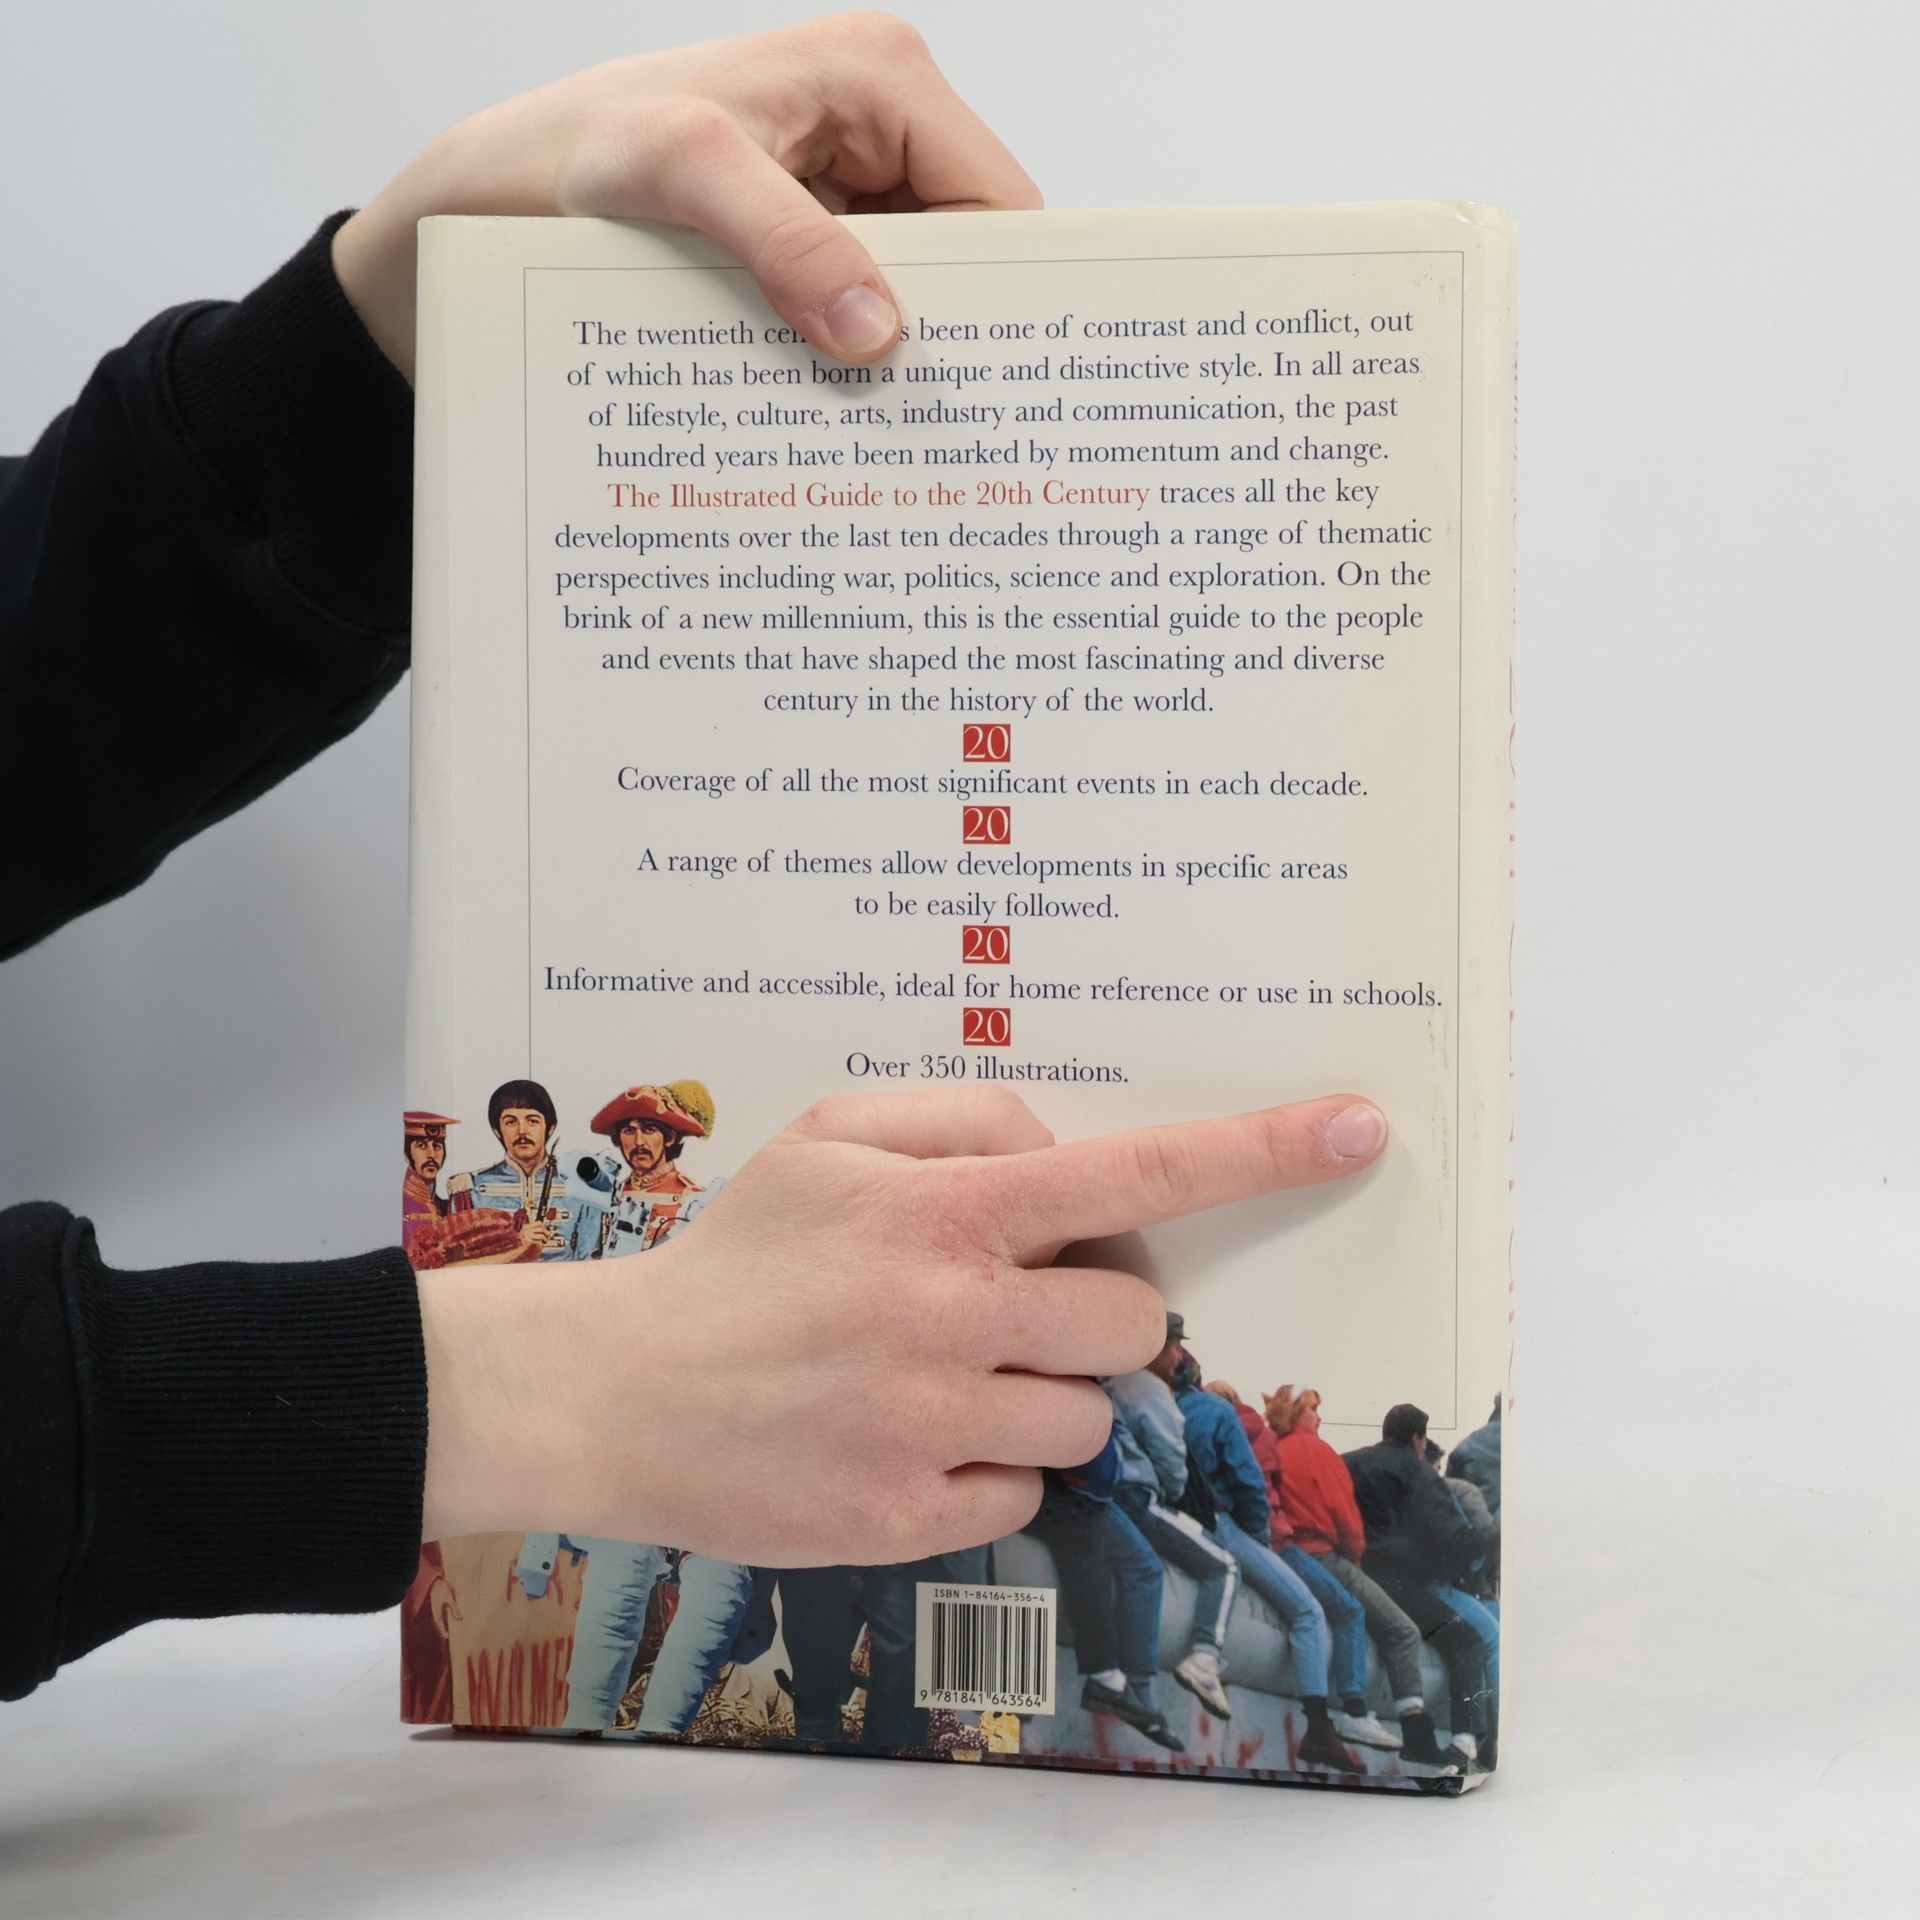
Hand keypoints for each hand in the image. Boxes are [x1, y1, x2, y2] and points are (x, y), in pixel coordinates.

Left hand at [331, 12, 1039, 378]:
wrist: (481, 204)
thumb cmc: (567, 153)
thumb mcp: (676, 174)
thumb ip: (785, 240)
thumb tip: (881, 335)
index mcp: (877, 77)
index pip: (1000, 201)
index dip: (1010, 296)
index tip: (1003, 394)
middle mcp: (873, 130)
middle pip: (966, 257)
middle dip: (957, 339)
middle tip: (948, 441)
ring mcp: (840, 197)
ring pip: (914, 300)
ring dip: (900, 369)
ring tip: (894, 447)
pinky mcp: (802, 252)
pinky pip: (856, 319)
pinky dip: (850, 372)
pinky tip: (838, 422)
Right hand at [416, 1085, 1387, 1565]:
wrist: (620, 1394)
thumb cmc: (734, 1255)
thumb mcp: (828, 1138)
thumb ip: (959, 1121)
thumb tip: (1059, 1152)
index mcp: (948, 1212)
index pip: (1138, 1173)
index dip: (1260, 1150)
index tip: (1358, 1126)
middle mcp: (960, 1317)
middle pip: (1135, 1322)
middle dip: (1098, 1313)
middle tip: (1013, 1305)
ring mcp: (941, 1425)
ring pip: (1091, 1419)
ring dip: (1043, 1394)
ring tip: (941, 1373)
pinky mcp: (916, 1516)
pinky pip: (1027, 1494)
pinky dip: (992, 1466)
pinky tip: (908, 1435)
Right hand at [427, 1576, 460, 1637]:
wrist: (435, 1578)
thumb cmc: (442, 1588)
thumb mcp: (450, 1599)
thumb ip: (455, 1609)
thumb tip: (460, 1619)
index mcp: (437, 1611)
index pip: (440, 1624)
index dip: (443, 1630)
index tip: (446, 1636)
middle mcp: (435, 1610)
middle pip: (439, 1621)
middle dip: (442, 1628)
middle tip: (446, 1634)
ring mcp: (435, 1605)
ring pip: (439, 1616)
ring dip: (442, 1621)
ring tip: (446, 1626)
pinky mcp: (437, 1601)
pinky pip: (440, 1610)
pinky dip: (443, 1614)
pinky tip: (446, 1614)